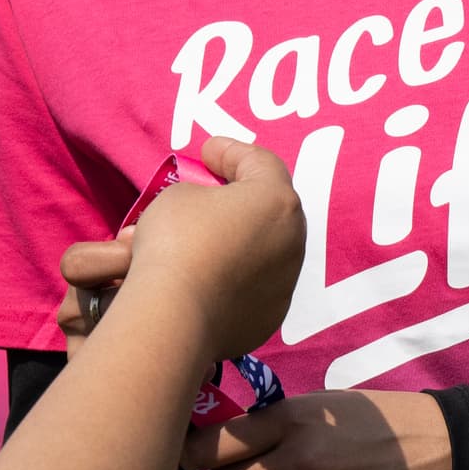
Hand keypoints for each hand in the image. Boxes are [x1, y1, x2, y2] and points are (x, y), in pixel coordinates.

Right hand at [56, 136, 299, 365]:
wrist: (176, 316)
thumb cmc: (177, 241)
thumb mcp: (179, 195)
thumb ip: (201, 193)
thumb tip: (207, 211)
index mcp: (277, 201)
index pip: (259, 163)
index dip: (230, 152)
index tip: (207, 153)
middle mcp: (292, 241)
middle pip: (268, 208)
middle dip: (238, 197)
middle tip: (208, 192)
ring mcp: (285, 283)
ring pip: (262, 250)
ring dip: (237, 240)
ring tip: (200, 240)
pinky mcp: (269, 317)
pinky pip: (252, 286)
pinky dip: (234, 277)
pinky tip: (206, 276)